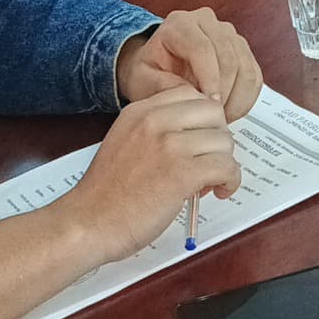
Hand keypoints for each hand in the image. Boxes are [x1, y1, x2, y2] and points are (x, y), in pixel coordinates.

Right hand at [53, 85, 240, 264]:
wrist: (87, 224)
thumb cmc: (106, 194)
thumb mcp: (125, 142)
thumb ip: (156, 131)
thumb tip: (196, 134)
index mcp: (140, 111)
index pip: (192, 94)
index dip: (203, 118)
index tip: (201, 139)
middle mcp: (155, 121)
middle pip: (214, 112)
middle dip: (218, 137)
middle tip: (209, 160)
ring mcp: (169, 146)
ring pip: (224, 140)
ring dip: (225, 162)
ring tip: (211, 181)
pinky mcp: (182, 174)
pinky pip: (226, 166)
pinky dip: (230, 180)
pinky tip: (219, 191)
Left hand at [116, 8, 262, 120]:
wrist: (156, 66)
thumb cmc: (148, 71)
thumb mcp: (143, 81)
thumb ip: (163, 87)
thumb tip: (192, 97)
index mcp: (179, 24)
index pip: (202, 48)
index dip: (209, 78)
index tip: (208, 103)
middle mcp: (206, 22)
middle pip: (228, 57)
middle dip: (223, 92)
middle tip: (213, 117)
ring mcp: (228, 34)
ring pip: (245, 67)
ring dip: (236, 98)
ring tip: (219, 117)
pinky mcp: (242, 50)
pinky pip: (254, 76)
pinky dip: (245, 98)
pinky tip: (229, 111)